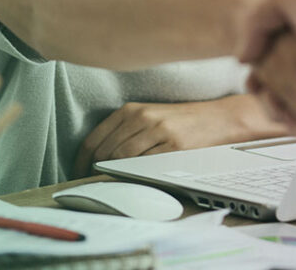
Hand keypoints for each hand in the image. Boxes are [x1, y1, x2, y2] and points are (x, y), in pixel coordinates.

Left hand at [72, 94, 289, 176]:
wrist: (218, 119)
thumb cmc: (181, 121)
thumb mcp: (149, 116)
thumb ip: (124, 131)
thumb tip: (96, 159)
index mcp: (131, 109)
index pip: (94, 140)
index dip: (81, 163)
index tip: (77, 176)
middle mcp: (142, 117)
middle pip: (105, 153)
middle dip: (95, 173)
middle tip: (93, 186)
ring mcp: (158, 132)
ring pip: (122, 160)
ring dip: (113, 177)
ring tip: (111, 186)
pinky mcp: (173, 147)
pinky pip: (145, 167)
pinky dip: (134, 177)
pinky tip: (132, 182)